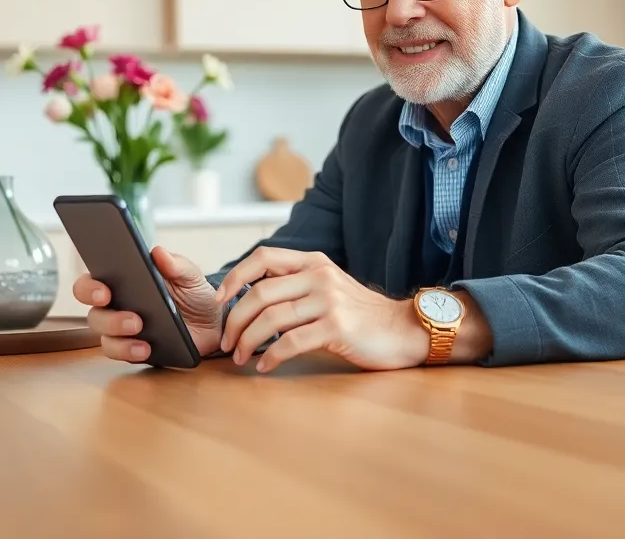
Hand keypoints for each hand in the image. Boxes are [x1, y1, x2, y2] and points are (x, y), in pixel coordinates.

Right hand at [72, 246, 222, 363]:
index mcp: (124, 282)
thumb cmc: (194, 293)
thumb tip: (158, 253)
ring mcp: (123, 330)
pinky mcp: (132, 349)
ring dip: (118, 336)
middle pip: (95, 312)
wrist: (212, 323)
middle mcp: (117, 306)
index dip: (89, 287)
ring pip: (103, 336)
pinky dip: (129, 351)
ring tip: (141, 331)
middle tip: (134, 318)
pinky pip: (119, 353)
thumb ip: (176, 264)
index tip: (104, 292)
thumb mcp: (190, 276)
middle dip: (109, 317)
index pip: (93, 282)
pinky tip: (146, 348)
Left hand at [214, 247, 428, 372]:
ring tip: (241, 358)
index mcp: (314, 262)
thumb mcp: (330, 286)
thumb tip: (252, 299)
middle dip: (235, 321)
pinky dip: (271, 357)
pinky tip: (265, 366)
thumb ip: (298, 285)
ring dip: (248, 342)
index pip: (263, 257)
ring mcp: (329, 300)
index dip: (235, 277)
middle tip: (228, 343)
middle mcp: (319, 276)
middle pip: (259, 294)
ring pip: (271, 319)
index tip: (219, 301)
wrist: (405, 329)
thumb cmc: (362, 315)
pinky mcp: (337, 327)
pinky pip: (291, 342)